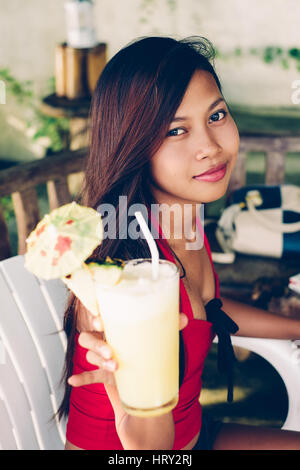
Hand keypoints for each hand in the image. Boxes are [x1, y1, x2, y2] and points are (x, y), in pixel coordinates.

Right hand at [67, 312, 188, 387]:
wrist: (148, 378)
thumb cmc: (150, 349)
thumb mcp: (159, 338)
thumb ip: (169, 326)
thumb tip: (184, 318)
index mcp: (116, 328)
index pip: (99, 319)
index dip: (96, 318)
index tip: (100, 321)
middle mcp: (106, 340)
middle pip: (88, 337)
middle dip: (97, 343)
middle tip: (111, 351)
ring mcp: (103, 359)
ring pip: (90, 355)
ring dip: (98, 361)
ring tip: (114, 367)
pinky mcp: (103, 375)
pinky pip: (89, 376)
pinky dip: (82, 378)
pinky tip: (74, 381)